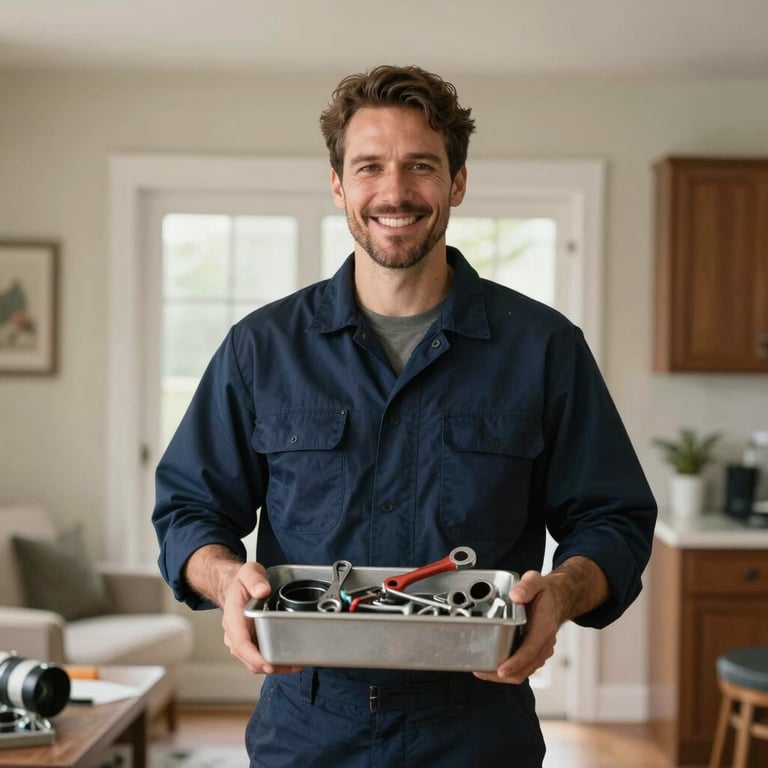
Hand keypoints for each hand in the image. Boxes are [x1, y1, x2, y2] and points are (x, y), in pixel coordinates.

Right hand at [219, 560, 302, 675]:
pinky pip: (257, 657)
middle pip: (248, 658)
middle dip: (269, 666)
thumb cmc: (241, 582)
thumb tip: (262, 590)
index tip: (268, 663)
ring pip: (253, 662)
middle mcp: (234, 632)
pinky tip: (287, 660)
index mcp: (233, 617)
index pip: (240, 643)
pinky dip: (271, 662)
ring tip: (294, 665)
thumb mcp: (248, 573)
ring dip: (272, 667)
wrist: (234, 586)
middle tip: (292, 665)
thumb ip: (255, 580)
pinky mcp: (249, 642)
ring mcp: (241, 639)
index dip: (254, 656)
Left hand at [473, 570, 558, 684]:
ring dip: (504, 674)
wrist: (558, 599)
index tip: (501, 670)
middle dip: (504, 674)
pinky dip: (509, 669)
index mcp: (544, 626)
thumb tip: (515, 595)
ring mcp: (540, 649)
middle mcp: (544, 642)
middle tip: (481, 671)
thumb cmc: (544, 592)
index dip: (515, 662)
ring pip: (524, 671)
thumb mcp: (536, 581)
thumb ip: (526, 586)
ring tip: (482, 670)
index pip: (530, 650)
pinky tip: (493, 664)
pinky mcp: (535, 652)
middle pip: (526, 667)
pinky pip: (524, 667)